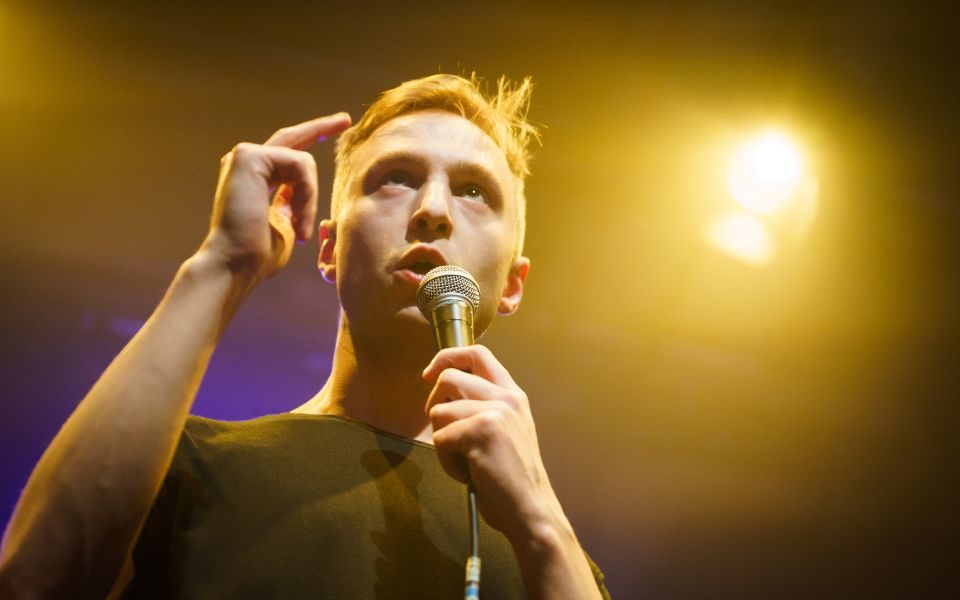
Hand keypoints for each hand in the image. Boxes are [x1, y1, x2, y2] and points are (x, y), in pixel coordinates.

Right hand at [201, 113, 351, 279]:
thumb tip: (302, 194)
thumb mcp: (284, 226)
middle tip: (346, 119)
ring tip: (301, 231)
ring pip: (302, 162)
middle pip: (292, 138)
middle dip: (321, 128)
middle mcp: (245, 163)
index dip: (310, 138)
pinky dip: (307, 194)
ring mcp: (244, 156)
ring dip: (311, 199)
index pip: (285, 152)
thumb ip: (291, 204)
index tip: (336, 127)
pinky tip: (296, 221)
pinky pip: (299, 165)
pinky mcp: (248, 155)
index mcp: (253, 178)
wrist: (235, 264)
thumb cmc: (257, 256)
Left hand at [423, 345, 563, 542]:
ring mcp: (495, 412)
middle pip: (449, 377)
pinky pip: (440, 439)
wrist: (530, 508)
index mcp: (513, 395)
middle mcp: (506, 397)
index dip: (447, 357)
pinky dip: (446, 461)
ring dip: (442, 441)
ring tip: (464, 460)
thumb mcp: (506, 430)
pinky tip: (467, 473)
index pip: (478, 353)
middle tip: (443, 430)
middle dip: (434, 403)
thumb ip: (483, 406)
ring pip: (439, 411)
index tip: (430, 374)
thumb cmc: (512, 477)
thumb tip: (444, 392)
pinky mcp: (481, 431)